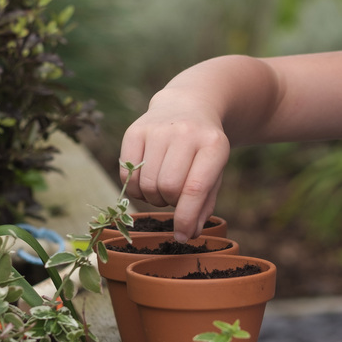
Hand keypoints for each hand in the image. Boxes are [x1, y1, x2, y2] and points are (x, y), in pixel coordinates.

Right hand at [119, 95, 230, 241]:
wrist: (188, 105)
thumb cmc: (203, 148)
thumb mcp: (215, 170)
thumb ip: (204, 203)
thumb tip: (189, 234)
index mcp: (213, 144)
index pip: (195, 189)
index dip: (186, 218)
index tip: (182, 236)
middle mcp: (185, 133)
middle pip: (167, 187)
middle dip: (169, 202)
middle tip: (174, 197)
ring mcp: (158, 129)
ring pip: (146, 183)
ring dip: (152, 197)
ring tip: (162, 188)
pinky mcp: (135, 130)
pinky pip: (127, 175)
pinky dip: (135, 187)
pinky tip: (146, 179)